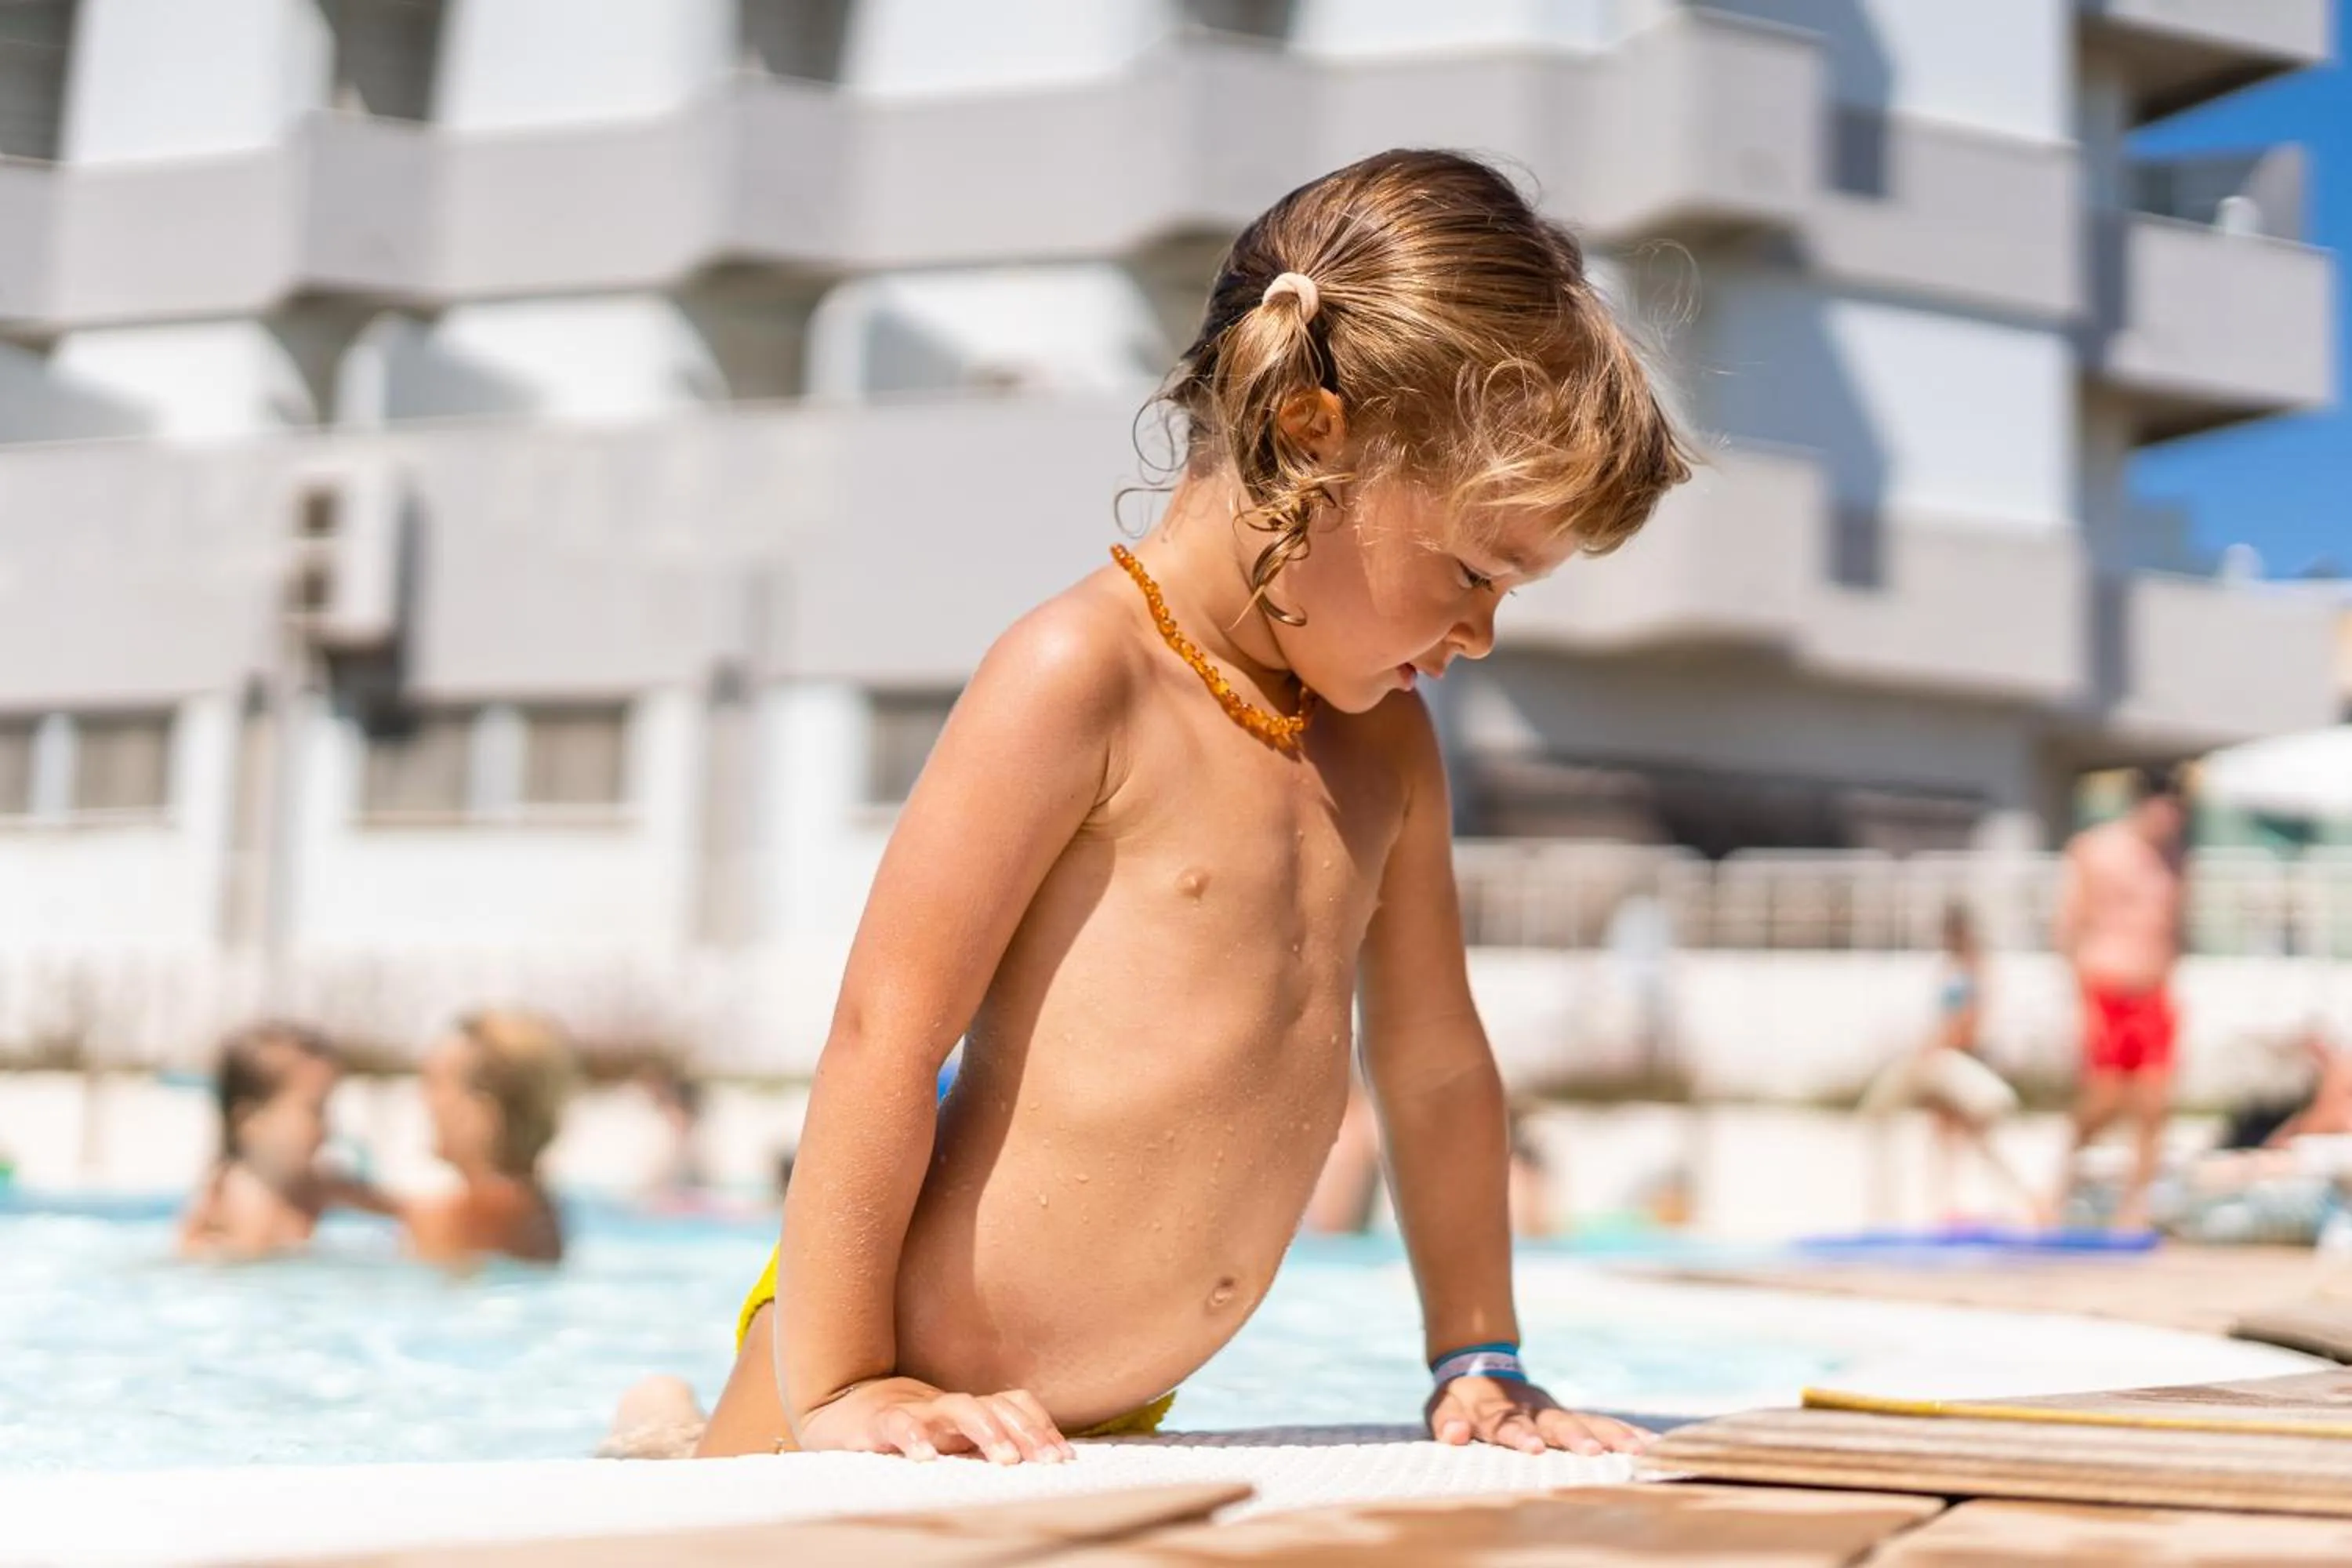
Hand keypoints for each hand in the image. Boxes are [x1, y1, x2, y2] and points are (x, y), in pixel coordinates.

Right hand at [795, 1376, 1073, 1464]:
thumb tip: (1036, 1468)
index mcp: (968, 1412)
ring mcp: (916, 1411)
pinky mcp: (878, 1423)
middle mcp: (947, 1408)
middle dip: (1026, 1432)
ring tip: (1004, 1460)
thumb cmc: (903, 1433)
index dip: (1041, 1426)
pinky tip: (926, 1458)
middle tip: (1045, 1462)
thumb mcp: (949, 1442)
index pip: (1015, 1405)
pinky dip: (913, 1437)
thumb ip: (983, 1449)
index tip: (1064, 1458)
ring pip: (957, 1406)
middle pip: (996, 1405)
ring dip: (986, 1429)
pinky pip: (899, 1425)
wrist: (838, 1409)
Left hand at [1424, 1377, 1651, 1456]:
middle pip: (1555, 1423)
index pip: (1509, 1424)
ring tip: (1638, 1450)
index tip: (1535, 1448)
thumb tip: (1455, 1435)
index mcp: (1499, 1410)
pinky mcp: (1571, 1417)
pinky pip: (1601, 1424)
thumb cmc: (1460, 1399)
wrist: (1481, 1364)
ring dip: (1610, 1436)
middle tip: (1593, 1452)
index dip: (1520, 1435)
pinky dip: (1624, 1432)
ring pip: (1586, 1421)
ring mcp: (1555, 1411)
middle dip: (1574, 1438)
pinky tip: (1650, 1444)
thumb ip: (1447, 1421)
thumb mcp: (1442, 1407)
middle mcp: (1533, 1409)